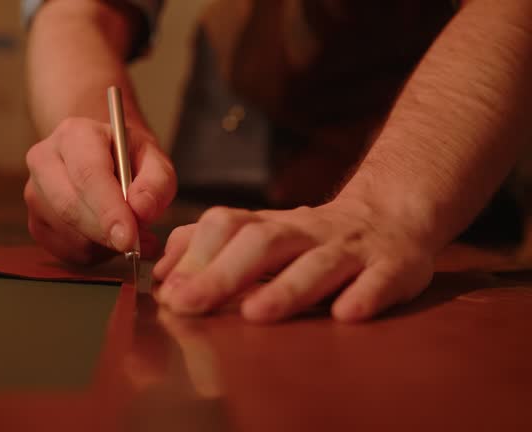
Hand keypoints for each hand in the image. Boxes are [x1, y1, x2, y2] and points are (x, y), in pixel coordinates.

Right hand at [24, 117, 176, 263]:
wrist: (105, 161)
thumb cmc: (131, 161)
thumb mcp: (154, 162)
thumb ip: (155, 184)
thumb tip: (141, 211)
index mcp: (75, 134)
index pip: (87, 174)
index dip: (108, 209)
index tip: (128, 237)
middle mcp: (45, 159)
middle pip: (68, 205)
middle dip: (104, 232)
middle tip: (135, 244)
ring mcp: (34, 192)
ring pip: (67, 232)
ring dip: (102, 243)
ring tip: (126, 231)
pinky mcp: (35, 222)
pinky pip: (65, 250)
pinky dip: (93, 252)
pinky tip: (106, 236)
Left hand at [152, 200, 434, 321]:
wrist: (392, 214)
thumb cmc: (315, 236)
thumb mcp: (263, 232)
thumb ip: (212, 245)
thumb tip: (163, 271)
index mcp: (273, 225)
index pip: (227, 226)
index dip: (195, 255)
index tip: (167, 290)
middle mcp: (308, 232)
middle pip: (264, 242)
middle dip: (222, 274)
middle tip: (187, 305)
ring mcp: (352, 249)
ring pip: (318, 262)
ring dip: (286, 288)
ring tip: (254, 312)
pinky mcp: (393, 267)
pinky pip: (381, 279)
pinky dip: (365, 295)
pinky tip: (347, 313)